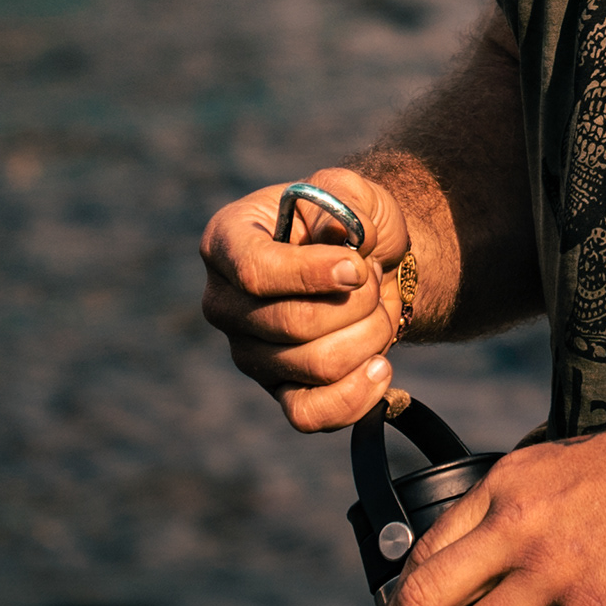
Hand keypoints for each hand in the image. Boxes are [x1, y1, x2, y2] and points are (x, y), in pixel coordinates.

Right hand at [199, 166, 410, 430]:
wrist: (365, 266)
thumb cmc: (349, 224)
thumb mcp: (352, 190)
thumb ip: (348, 197)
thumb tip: (351, 247)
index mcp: (227, 242)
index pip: (254, 271)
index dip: (311, 273)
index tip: (357, 266)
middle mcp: (225, 303)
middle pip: (293, 323)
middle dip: (357, 302)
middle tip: (375, 278)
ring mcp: (248, 352)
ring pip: (314, 366)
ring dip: (370, 336)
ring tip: (380, 309)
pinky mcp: (278, 390)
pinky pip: (310, 415)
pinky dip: (356, 396)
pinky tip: (381, 367)